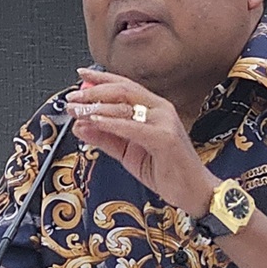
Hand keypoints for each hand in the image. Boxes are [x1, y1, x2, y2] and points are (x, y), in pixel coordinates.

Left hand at [66, 68, 218, 216]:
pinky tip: (95, 122)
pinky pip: (133, 127)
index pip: (124, 85)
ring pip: (125, 106)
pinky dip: (111, 123)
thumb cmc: (165, 170)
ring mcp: (165, 122)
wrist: (193, 192)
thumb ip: (104, 138)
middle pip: (123, 90)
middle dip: (93, 92)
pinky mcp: (165, 138)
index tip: (80, 75)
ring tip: (77, 111)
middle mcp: (160, 109)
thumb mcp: (127, 152)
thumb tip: (80, 125)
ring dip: (96, 107)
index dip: (101, 78)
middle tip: (72, 98)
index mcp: (153, 108)